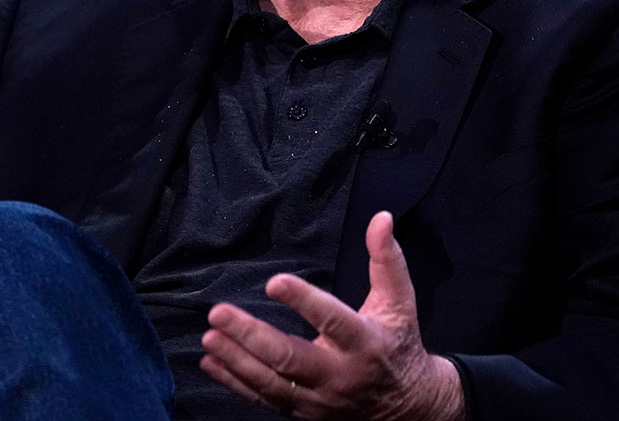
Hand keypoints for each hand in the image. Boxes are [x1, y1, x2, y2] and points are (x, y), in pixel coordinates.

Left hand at [200, 211, 463, 419]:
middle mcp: (339, 375)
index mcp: (364, 343)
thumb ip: (387, 259)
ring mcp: (319, 400)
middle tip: (220, 312)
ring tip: (210, 335)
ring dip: (236, 360)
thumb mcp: (400, 300)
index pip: (331, 319)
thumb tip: (381, 217)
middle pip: (290, 358)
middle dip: (251, 336)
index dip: (303, 301)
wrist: (408, 408)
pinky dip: (235, 383)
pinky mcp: (304, 413)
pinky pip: (264, 400)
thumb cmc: (398, 342)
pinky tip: (210, 362)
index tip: (274, 281)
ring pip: (271, 383)